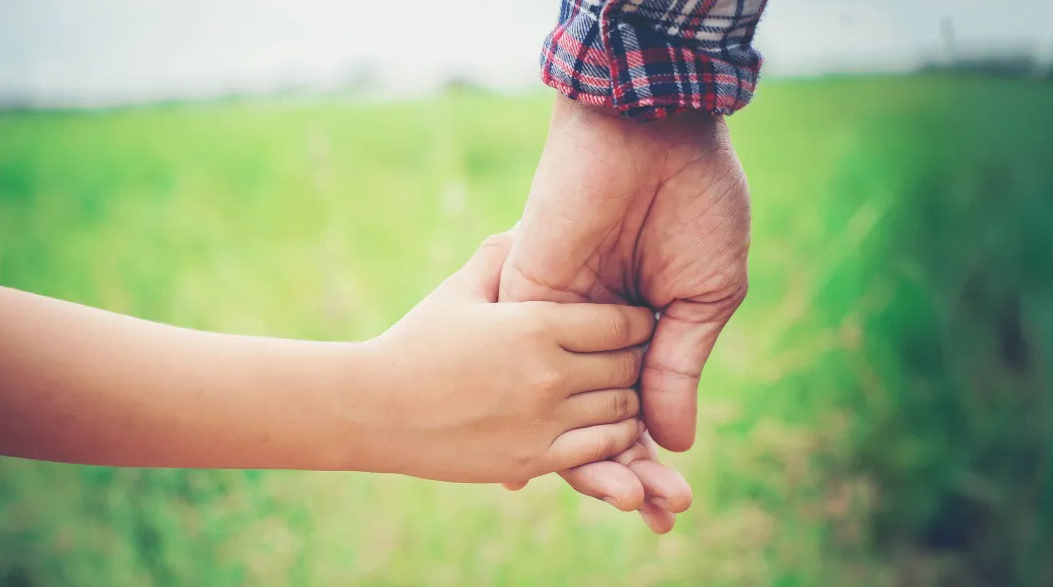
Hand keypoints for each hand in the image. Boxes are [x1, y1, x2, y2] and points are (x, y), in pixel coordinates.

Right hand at [363, 233, 654, 483]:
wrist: (375, 410)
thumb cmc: (416, 343)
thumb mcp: (459, 290)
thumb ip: (499, 256)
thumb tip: (526, 225)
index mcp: (535, 324)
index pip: (623, 322)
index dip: (639, 322)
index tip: (639, 322)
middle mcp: (548, 373)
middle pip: (629, 365)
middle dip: (636, 360)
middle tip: (635, 358)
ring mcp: (543, 420)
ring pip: (622, 410)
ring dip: (630, 400)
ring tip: (623, 391)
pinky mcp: (533, 460)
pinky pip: (600, 448)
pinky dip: (615, 438)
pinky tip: (607, 426)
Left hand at [499, 96, 749, 528]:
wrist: (651, 133)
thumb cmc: (693, 203)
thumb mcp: (704, 297)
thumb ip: (677, 367)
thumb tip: (673, 442)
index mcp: (643, 327)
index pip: (642, 407)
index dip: (656, 456)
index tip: (672, 505)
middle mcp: (596, 330)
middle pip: (601, 417)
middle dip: (629, 470)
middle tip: (658, 519)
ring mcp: (559, 319)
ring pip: (564, 406)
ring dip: (589, 459)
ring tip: (623, 507)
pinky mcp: (527, 298)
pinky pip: (525, 368)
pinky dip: (531, 416)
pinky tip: (533, 472)